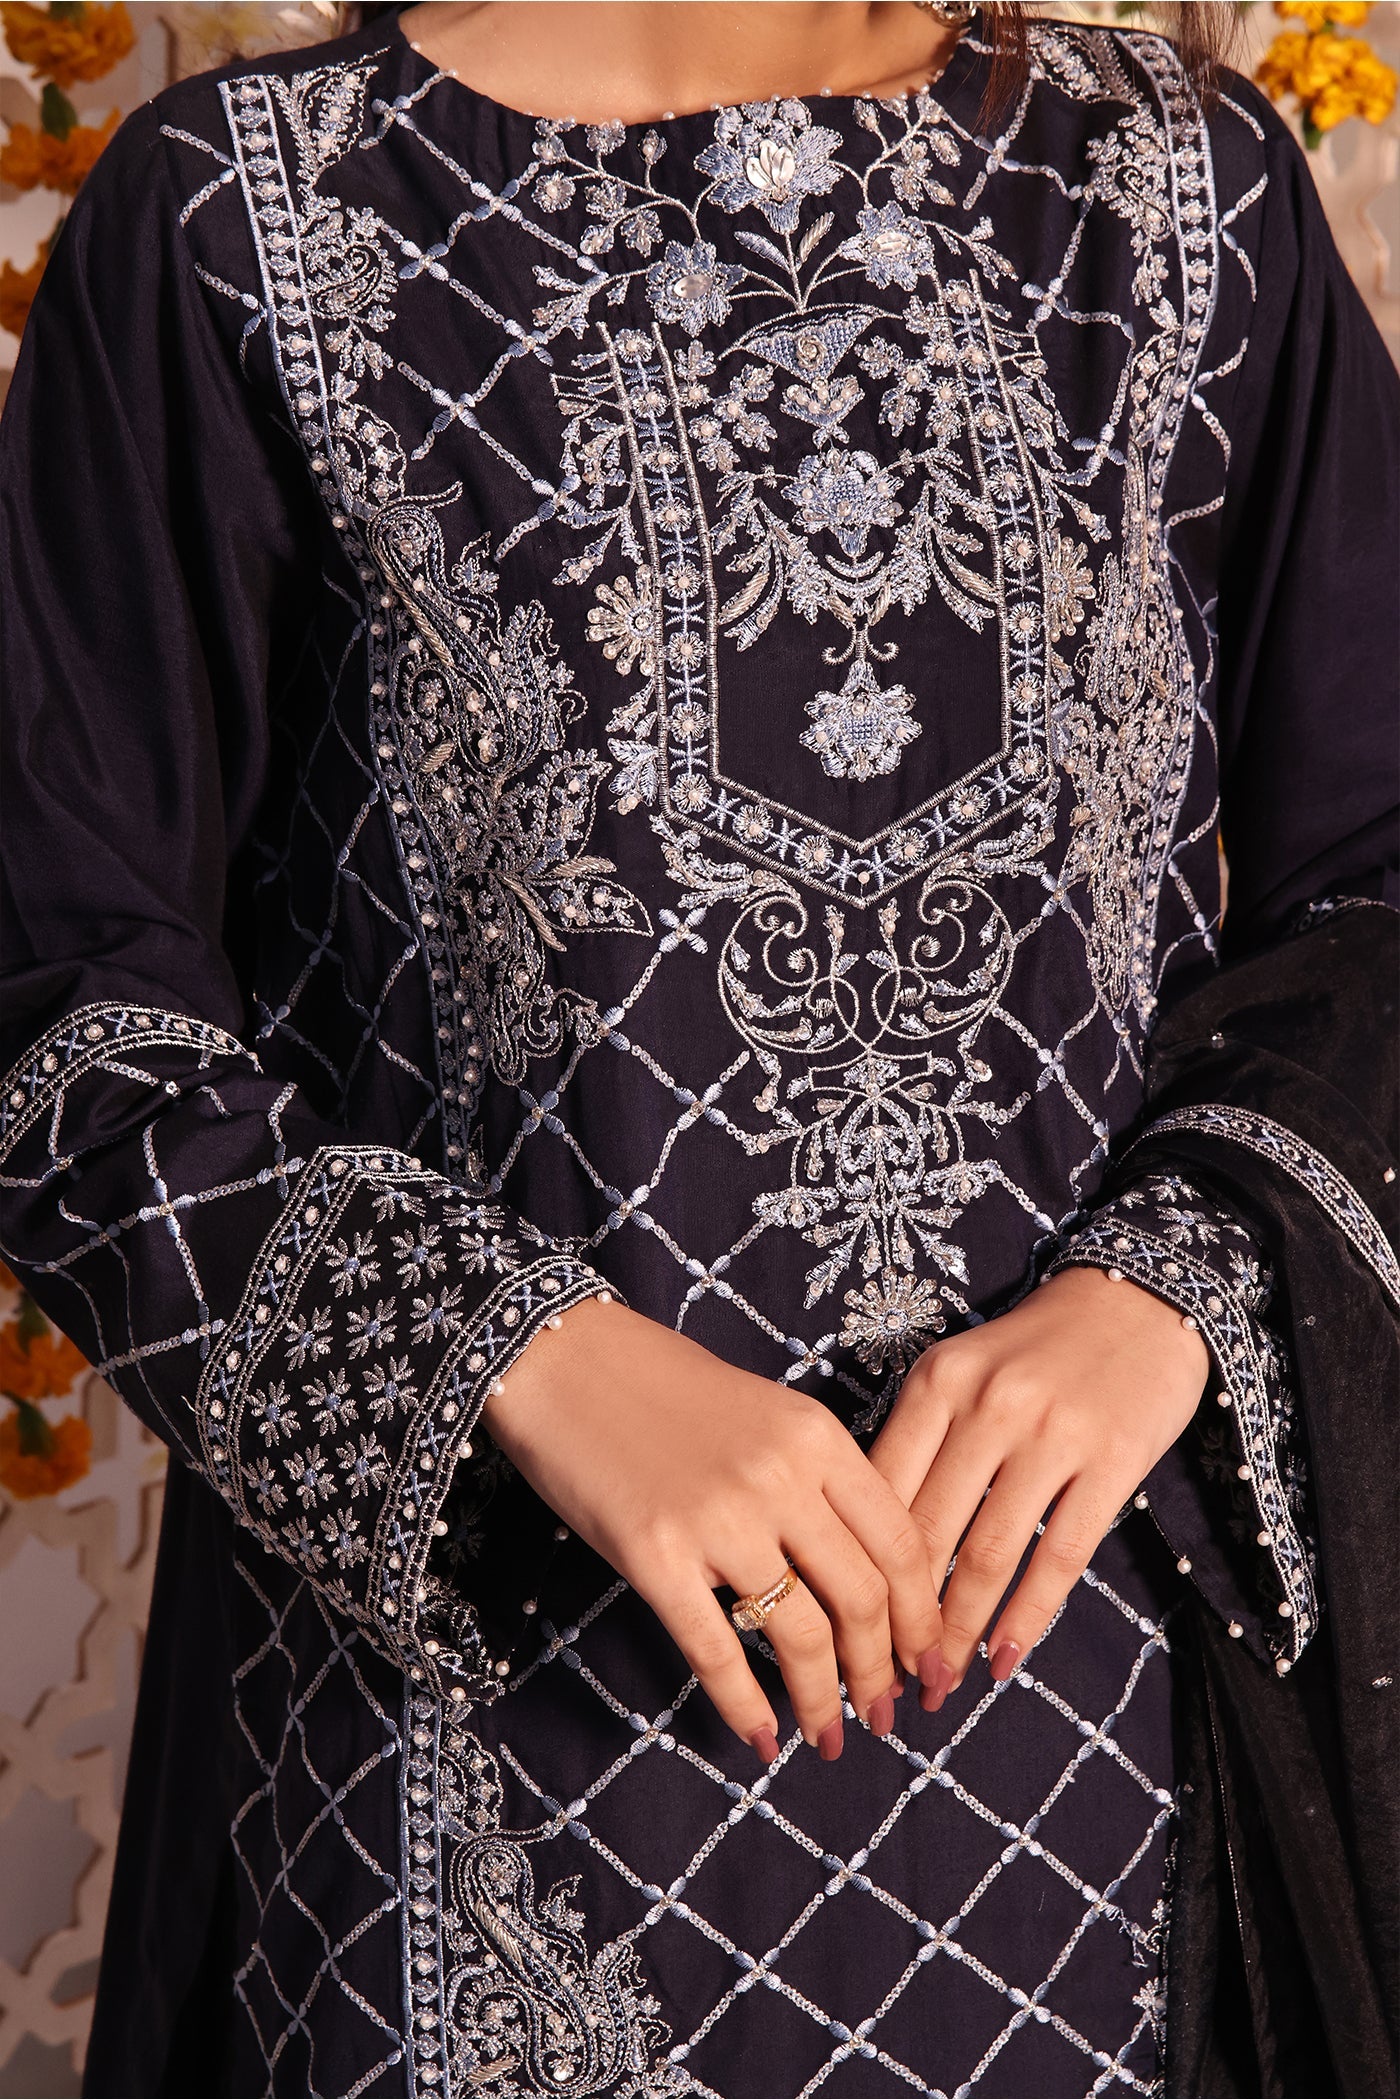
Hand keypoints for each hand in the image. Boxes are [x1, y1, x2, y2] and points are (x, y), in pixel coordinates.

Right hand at [479, 1296, 941, 1760]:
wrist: (564, 1360)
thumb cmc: (662, 1386)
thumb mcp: (766, 1413)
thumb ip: (816, 1478)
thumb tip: (859, 1571)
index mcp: (817, 1437)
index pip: (899, 1542)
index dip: (921, 1616)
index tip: (926, 1660)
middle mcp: (781, 1477)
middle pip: (861, 1597)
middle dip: (880, 1670)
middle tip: (882, 1714)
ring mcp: (718, 1518)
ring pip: (801, 1633)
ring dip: (822, 1698)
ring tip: (828, 1735)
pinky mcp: (655, 1555)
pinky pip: (715, 1650)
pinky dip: (744, 1706)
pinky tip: (759, 1738)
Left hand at [867, 1266, 1209, 1702]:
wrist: (1137, 1301)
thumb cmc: (1036, 1348)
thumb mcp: (963, 1371)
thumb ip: (920, 1438)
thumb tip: (868, 1539)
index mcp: (937, 1382)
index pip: (881, 1493)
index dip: (858, 1568)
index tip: (844, 1625)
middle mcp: (987, 1406)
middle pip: (926, 1532)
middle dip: (901, 1618)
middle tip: (885, 1678)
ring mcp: (1052, 1434)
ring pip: (987, 1554)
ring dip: (959, 1631)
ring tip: (941, 1682)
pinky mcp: (1111, 1460)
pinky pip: (1059, 1555)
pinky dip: (1027, 1617)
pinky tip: (1005, 1659)